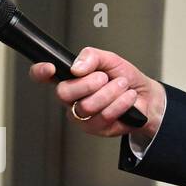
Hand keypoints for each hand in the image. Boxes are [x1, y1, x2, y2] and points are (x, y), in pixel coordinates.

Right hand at [29, 48, 166, 146]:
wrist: (145, 97)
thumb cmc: (125, 78)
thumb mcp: (109, 59)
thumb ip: (92, 56)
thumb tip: (77, 66)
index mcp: (70, 78)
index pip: (44, 76)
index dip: (40, 72)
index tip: (49, 67)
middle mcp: (72, 98)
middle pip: (63, 93)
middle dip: (88, 83)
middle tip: (103, 78)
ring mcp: (81, 115)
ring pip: (86, 106)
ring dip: (110, 92)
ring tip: (121, 86)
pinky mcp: (95, 128)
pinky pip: (103, 116)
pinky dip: (120, 103)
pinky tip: (126, 98)